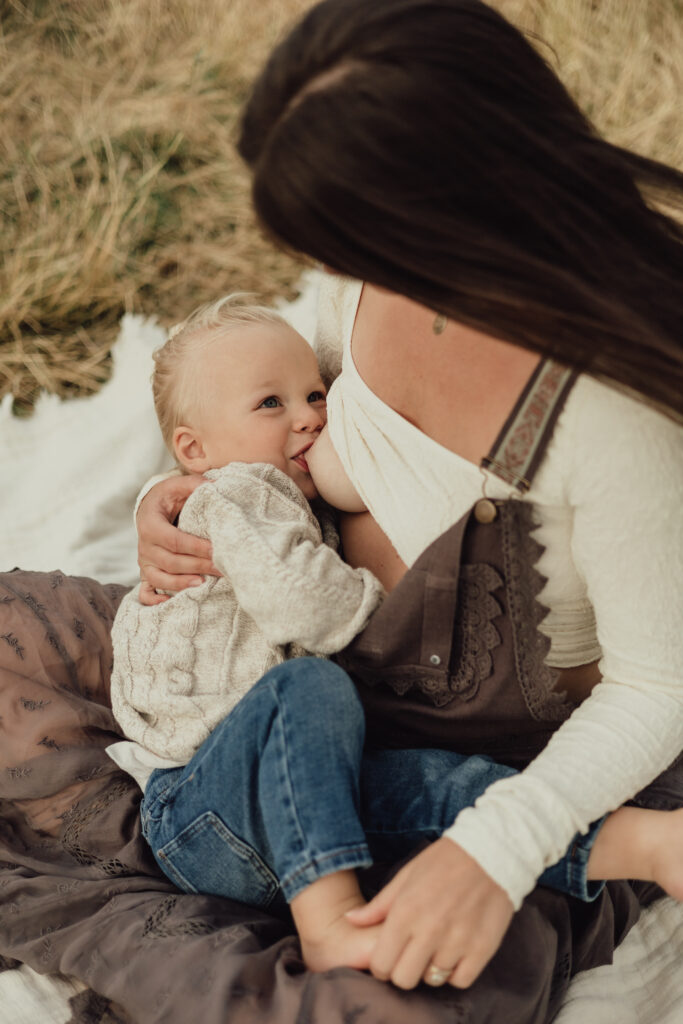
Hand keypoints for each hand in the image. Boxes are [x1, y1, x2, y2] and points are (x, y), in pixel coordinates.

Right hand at [137, 476, 218, 602]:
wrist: (151, 509)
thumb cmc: (168, 498)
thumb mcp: (178, 485)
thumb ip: (196, 484)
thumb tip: (217, 486)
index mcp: (150, 525)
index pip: (173, 540)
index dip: (195, 547)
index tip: (217, 549)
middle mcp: (144, 546)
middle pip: (170, 562)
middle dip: (197, 565)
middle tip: (221, 567)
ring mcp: (144, 562)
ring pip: (159, 578)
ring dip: (181, 584)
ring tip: (202, 584)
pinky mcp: (146, 573)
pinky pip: (146, 592)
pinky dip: (154, 601)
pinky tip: (170, 604)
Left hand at [346, 838, 513, 989]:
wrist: (490, 853)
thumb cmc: (443, 862)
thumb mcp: (406, 876)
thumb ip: (379, 905)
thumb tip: (350, 920)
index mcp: (405, 912)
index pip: (381, 965)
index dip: (382, 964)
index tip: (389, 955)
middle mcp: (429, 932)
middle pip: (404, 980)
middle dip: (403, 970)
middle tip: (410, 955)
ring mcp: (456, 943)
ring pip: (432, 980)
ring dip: (430, 968)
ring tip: (434, 948)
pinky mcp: (481, 950)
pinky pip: (460, 980)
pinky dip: (455, 972)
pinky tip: (454, 952)